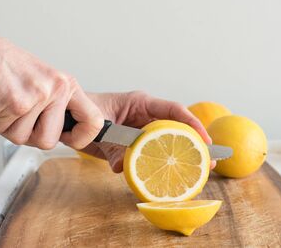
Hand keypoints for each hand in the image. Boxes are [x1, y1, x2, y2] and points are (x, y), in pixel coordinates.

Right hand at [0, 25, 103, 149]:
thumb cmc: (6, 67)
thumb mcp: (43, 82)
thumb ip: (55, 106)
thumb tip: (65, 135)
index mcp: (67, 86)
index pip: (93, 121)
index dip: (80, 138)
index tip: (66, 138)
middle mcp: (57, 90)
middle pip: (49, 141)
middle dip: (27, 136)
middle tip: (17, 119)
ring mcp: (38, 96)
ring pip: (21, 139)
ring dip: (4, 127)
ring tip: (2, 106)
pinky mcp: (16, 103)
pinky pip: (0, 130)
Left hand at [79, 91, 215, 172]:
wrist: (70, 120)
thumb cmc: (82, 114)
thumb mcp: (97, 129)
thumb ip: (111, 147)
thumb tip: (123, 168)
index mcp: (140, 102)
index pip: (173, 110)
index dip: (192, 124)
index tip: (205, 140)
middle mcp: (145, 114)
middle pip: (176, 126)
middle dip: (194, 143)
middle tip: (210, 162)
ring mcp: (141, 128)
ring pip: (167, 140)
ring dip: (182, 155)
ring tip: (199, 172)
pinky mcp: (136, 142)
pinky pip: (152, 152)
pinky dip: (162, 163)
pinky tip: (171, 177)